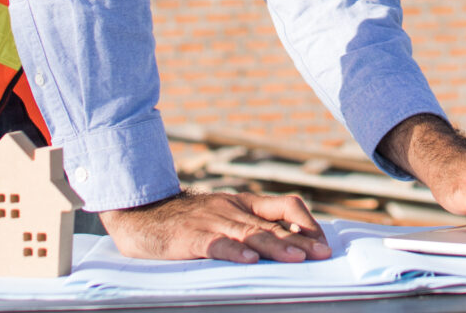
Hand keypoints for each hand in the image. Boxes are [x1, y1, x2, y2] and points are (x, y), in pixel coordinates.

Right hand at [100, 189, 332, 261]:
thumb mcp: (224, 218)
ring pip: (249, 234)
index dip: (305, 221)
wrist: (142, 215)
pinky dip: (233, 252)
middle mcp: (232, 209)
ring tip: (297, 259)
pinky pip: (216, 244)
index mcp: (243, 204)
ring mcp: (212, 222)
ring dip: (275, 246)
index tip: (322, 241)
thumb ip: (251, 228)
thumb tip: (290, 246)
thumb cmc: (189, 222)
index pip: (284, 204)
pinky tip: (248, 261)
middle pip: (272, 224)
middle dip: (300, 240)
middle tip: (323, 254)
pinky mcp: (191, 238)